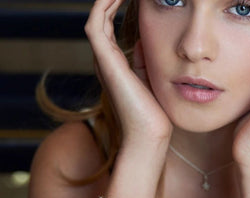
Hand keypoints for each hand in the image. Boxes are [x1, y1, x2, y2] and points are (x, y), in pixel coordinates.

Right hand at [85, 0, 172, 144]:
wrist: (149, 133)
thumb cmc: (153, 111)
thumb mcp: (150, 78)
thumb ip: (143, 58)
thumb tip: (142, 39)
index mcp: (115, 65)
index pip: (110, 28)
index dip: (117, 7)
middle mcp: (105, 61)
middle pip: (101, 20)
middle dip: (112, 0)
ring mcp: (103, 62)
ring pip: (97, 18)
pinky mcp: (106, 62)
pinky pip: (97, 24)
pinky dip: (104, 6)